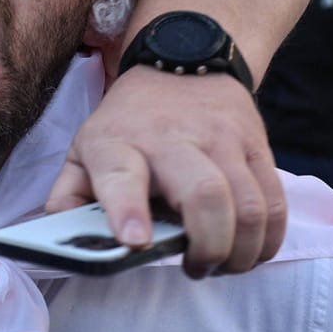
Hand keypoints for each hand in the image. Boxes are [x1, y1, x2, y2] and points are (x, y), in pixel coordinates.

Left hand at [45, 67, 285, 278]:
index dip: (128, 210)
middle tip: (195, 267)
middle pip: (204, 194)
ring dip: (240, 250)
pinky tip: (248, 252)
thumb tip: (57, 242)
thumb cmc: (127, 122)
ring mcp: (221, 140)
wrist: (181, 64)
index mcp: (117, 142)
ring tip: (220, 265)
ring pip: (247, 204)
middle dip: (208, 245)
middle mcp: (171, 138)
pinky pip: (275, 202)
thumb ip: (67, 196)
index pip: (121, 174)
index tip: (135, 242)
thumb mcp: (83, 149)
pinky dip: (268, 239)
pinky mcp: (257, 145)